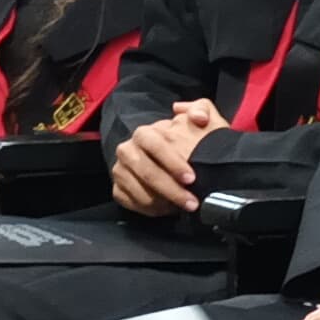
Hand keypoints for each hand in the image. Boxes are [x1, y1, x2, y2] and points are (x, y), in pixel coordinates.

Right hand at [112, 99, 224, 215]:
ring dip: (163, 202)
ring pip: (140, 191)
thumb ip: (202, 110)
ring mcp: (120, 170)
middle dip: (171, 189)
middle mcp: (127, 150)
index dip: (172, 162)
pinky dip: (151, 209)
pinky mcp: (118, 189)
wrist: (169, 160)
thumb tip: (199, 118)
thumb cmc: (186, 142)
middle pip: (146, 172)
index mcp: (144, 133)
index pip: (155, 146)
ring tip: (183, 207)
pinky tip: (168, 209)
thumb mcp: (198, 121)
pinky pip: (132, 203)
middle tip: (191, 202)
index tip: (191, 178)